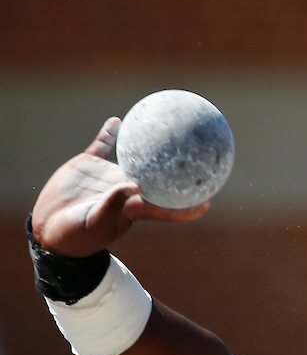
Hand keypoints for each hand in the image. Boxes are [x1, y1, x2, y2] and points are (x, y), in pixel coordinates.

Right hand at [30, 117, 208, 257]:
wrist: (50, 226)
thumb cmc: (78, 234)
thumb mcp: (96, 222)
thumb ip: (114, 205)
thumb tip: (135, 186)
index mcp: (134, 208)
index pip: (167, 207)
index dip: (188, 206)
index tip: (209, 200)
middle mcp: (128, 189)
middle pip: (158, 177)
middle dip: (178, 170)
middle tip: (199, 155)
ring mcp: (109, 175)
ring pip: (135, 157)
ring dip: (149, 145)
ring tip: (165, 126)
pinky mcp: (89, 164)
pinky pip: (103, 145)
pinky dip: (110, 133)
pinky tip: (118, 120)